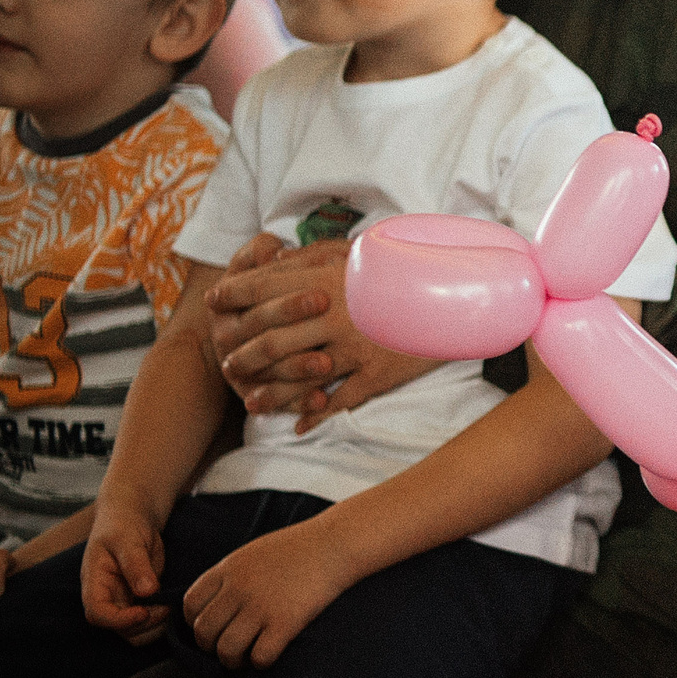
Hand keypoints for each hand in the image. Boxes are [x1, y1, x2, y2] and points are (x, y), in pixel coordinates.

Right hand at [82, 502, 170, 643]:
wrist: (134, 518)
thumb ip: (136, 565)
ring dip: (154, 627)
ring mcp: (123, 601)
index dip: (119, 620)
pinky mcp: (140, 601)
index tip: (143, 612)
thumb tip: (147, 591)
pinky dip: (161, 620)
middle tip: (165, 608)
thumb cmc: (124, 525)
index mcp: (94, 583)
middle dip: (143, 626)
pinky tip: (172, 604)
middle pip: (118, 629)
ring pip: (134, 631)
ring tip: (170, 606)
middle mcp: (106, 597)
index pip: (97, 614)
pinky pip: (147, 622)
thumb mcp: (128, 540)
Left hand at [182, 521, 358, 668]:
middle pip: (204, 631)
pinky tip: (270, 652)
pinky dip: (261, 661)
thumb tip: (214, 604)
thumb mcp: (253, 552)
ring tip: (245, 657)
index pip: (190, 605)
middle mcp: (238, 589)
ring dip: (232, 660)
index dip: (195, 622)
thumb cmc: (299, 548)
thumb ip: (230, 575)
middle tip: (228, 647)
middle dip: (211, 646)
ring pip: (227, 650)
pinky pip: (260, 656)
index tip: (214, 626)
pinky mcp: (286, 622)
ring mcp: (261, 607)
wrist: (336, 544)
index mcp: (228, 569)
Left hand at [207, 236, 435, 430]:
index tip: (215, 303)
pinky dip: (315, 415)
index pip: (263, 288)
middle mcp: (334, 316)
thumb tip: (273, 257)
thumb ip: (314, 255)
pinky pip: (338, 400)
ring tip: (252, 404)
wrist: (461, 294)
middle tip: (229, 363)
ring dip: (270, 393)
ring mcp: (355, 348)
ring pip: (298, 375)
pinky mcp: (378, 374)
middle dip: (244, 353)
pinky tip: (301, 425)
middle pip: (271, 338)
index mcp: (327, 282)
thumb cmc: (407, 269)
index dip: (233, 295)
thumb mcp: (360, 251)